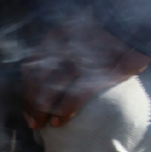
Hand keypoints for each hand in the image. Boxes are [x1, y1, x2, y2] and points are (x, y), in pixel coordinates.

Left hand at [22, 14, 148, 129]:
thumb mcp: (74, 34)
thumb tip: (45, 72)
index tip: (26, 105)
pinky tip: (59, 122)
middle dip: (30, 102)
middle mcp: (60, 49)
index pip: (30, 66)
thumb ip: (59, 48)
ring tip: (41, 125)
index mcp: (53, 38)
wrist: (126, 27)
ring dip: (41, 109)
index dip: (25, 87)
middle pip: (36, 79)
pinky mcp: (95, 74)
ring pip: (49, 88)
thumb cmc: (101, 36)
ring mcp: (76, 61)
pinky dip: (63, 111)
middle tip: (31, 121)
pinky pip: (74, 95)